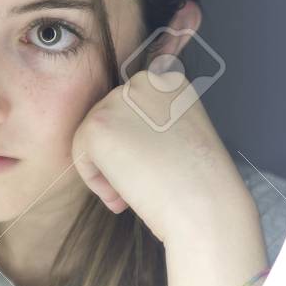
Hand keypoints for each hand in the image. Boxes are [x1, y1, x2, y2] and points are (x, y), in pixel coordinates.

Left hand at [70, 67, 248, 244]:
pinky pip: (80, 154)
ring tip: (132, 194)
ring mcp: (118, 100)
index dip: (139, 142)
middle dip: (121, 155)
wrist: (205, 204)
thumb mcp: (186, 134)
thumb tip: (126, 135)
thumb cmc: (201, 183)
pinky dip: (95, 181)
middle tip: (143, 184)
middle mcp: (143, 81)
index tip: (155, 166)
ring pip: (93, 137)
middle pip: (112, 120)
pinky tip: (121, 195)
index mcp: (169, 81)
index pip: (134, 108)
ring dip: (108, 169)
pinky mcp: (97, 125)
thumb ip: (157, 122)